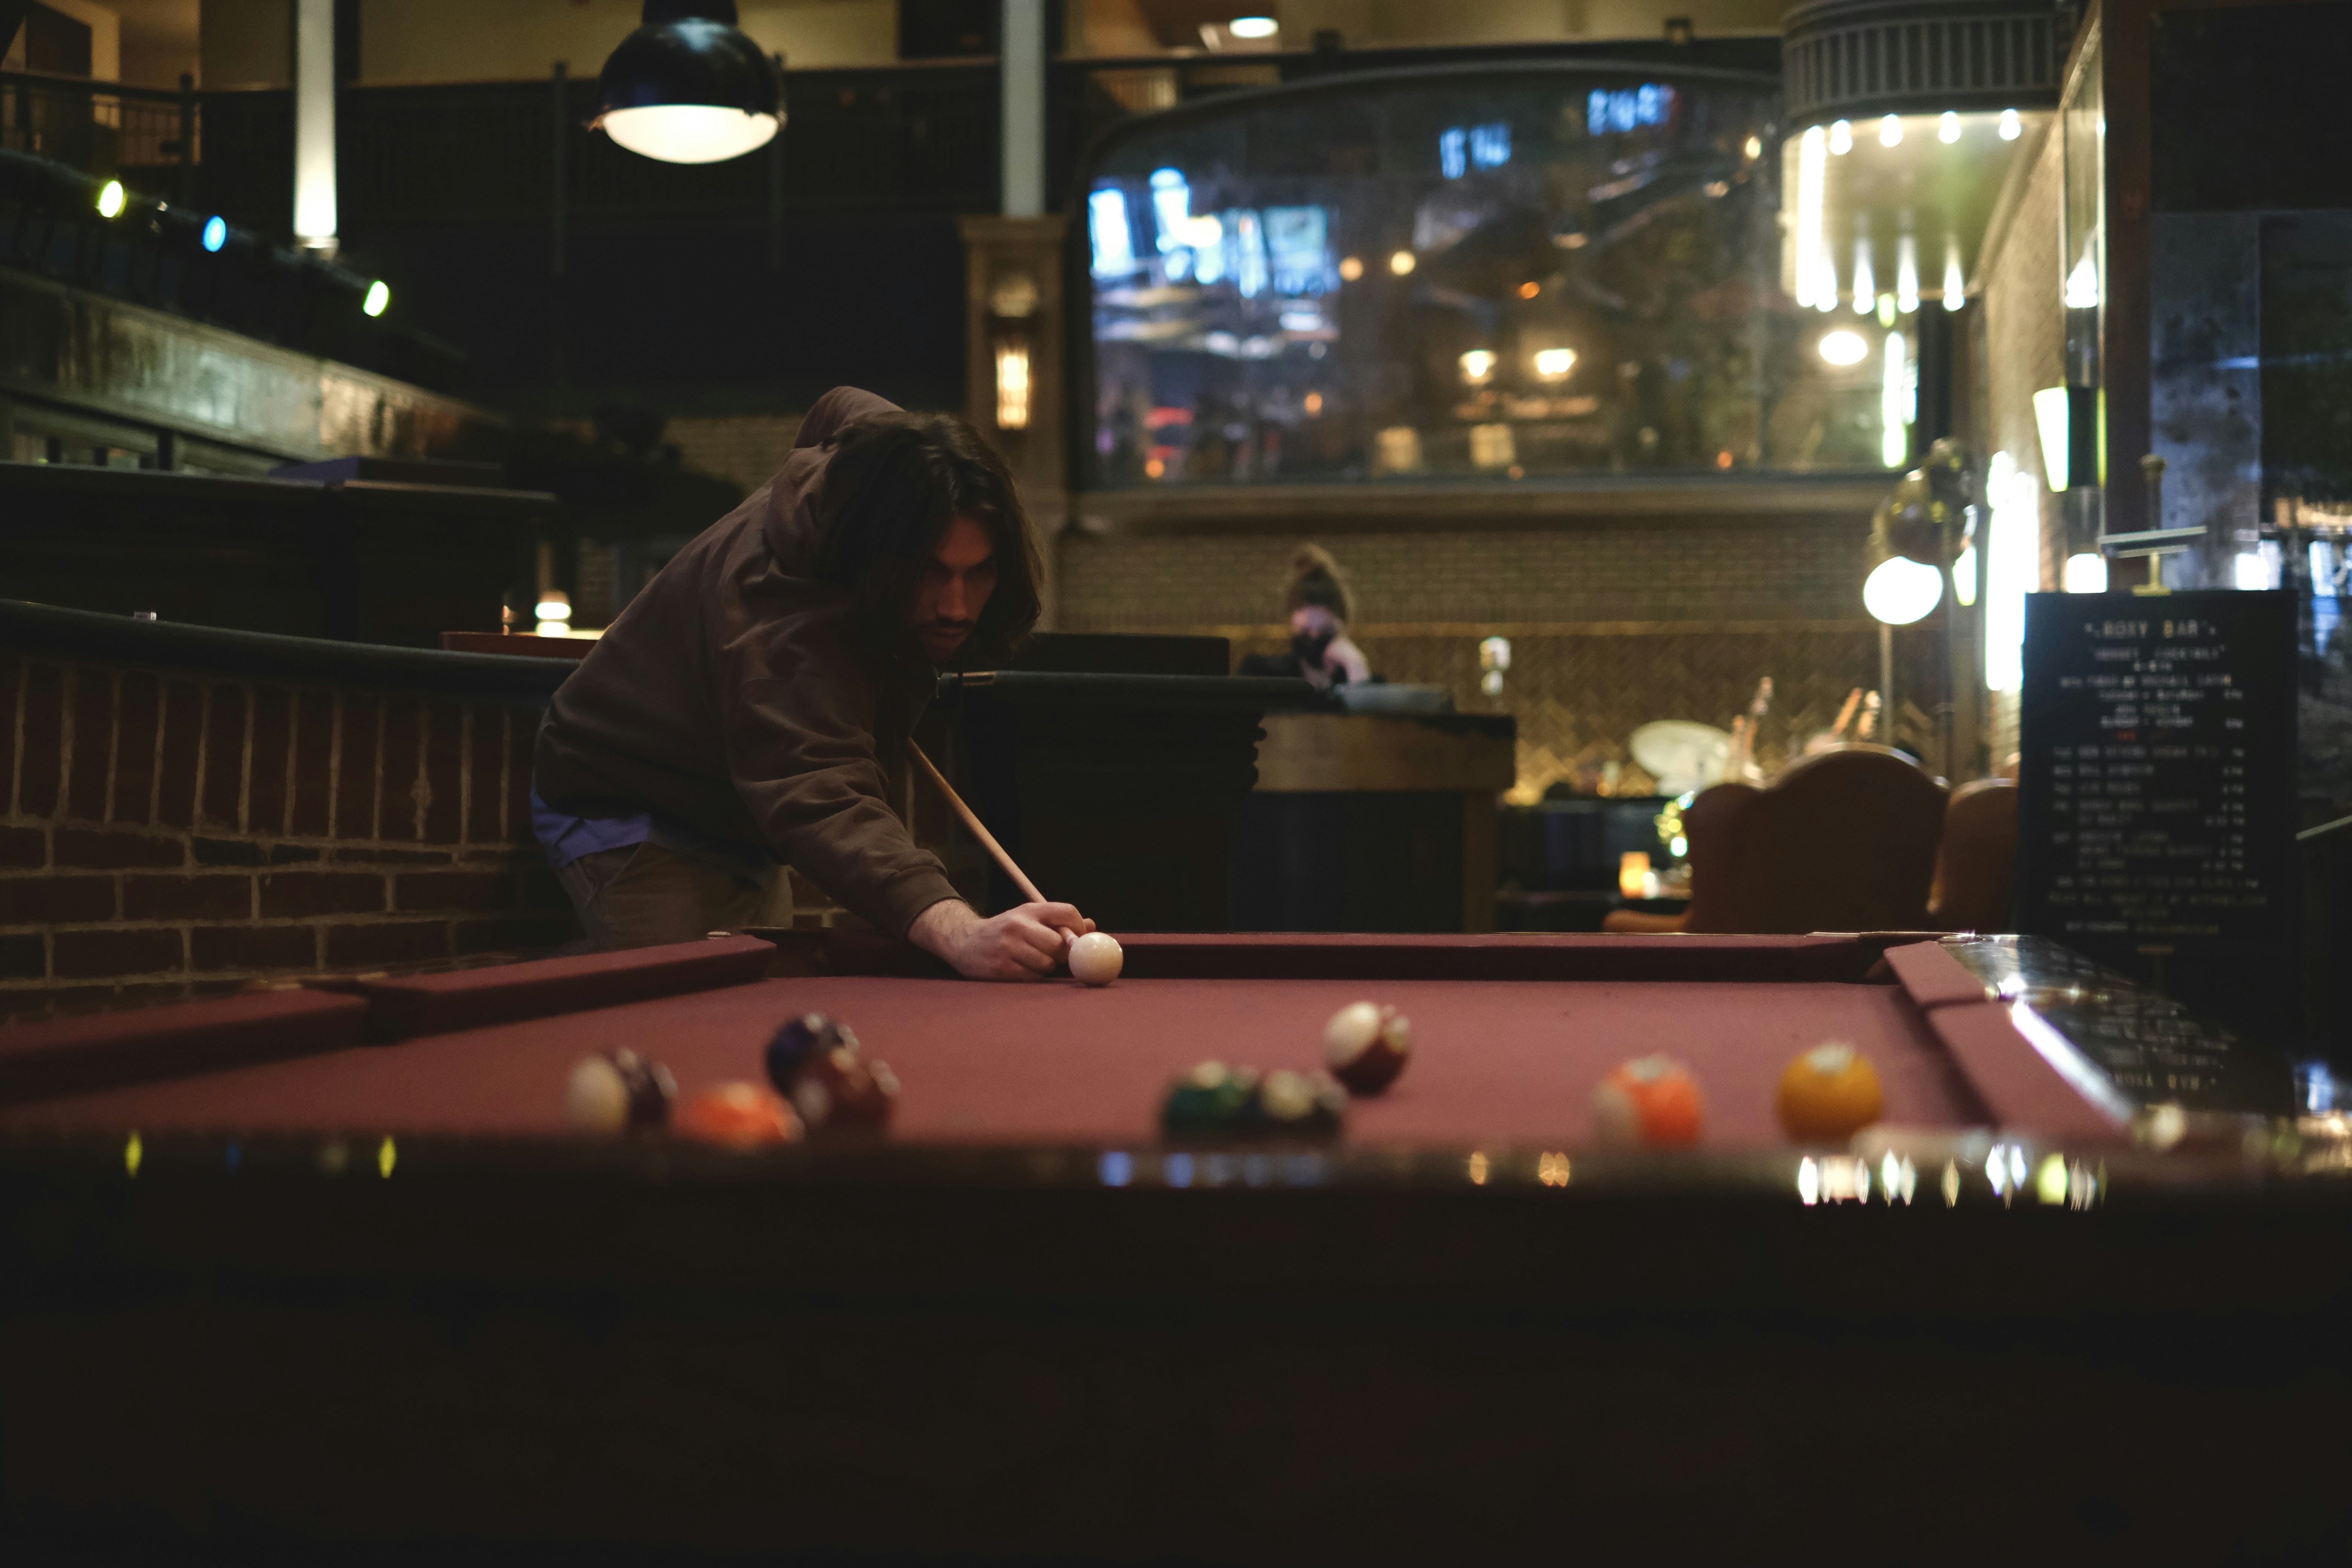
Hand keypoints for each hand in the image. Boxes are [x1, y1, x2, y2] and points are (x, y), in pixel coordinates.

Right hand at [909, 899, 1095, 980]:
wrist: (964, 941)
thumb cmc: (1006, 931)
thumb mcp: (1029, 918)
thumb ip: (1059, 922)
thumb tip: (1093, 926)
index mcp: (1029, 909)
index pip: (1067, 912)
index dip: (1079, 928)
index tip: (1077, 939)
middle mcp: (1018, 925)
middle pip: (1059, 943)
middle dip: (1062, 952)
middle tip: (1053, 954)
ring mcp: (1008, 947)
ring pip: (1047, 964)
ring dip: (1046, 967)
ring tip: (1032, 960)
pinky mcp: (1001, 969)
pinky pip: (1032, 977)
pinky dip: (1033, 976)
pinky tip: (1021, 968)